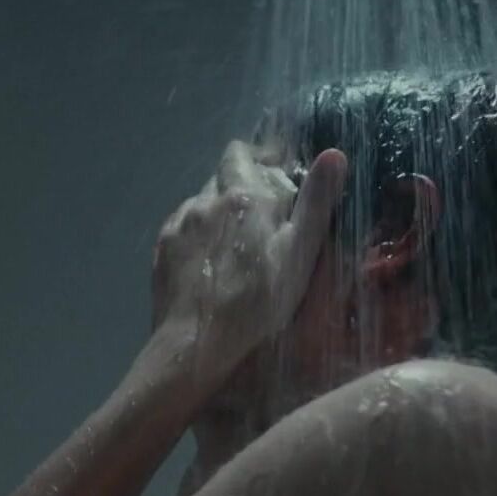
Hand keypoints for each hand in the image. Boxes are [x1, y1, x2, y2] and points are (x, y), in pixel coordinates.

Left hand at [151, 141, 347, 387]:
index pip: (242, 153)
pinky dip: (198, 234)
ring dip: (219, 212)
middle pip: (222, 177)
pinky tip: (209, 261)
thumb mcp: (299, 253)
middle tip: (262, 218)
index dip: (258, 158)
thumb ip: (315, 202)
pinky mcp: (163, 248)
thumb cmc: (258, 301)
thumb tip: (333, 153)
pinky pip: (183, 227)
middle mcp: (206, 199)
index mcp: (243, 195)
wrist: (196, 343)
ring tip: (234, 245)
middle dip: (241, 187)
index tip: (275, 177)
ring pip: (202, 203)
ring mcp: (180, 223)